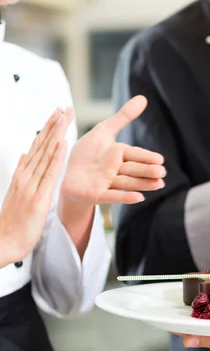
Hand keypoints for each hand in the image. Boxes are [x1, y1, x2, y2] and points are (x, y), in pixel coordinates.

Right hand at [0, 108, 68, 266]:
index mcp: (22, 175)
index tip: (56, 115)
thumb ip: (23, 174)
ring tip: (63, 118)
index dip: (47, 130)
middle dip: (53, 126)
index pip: (37, 147)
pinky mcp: (37, 197)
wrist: (2, 242)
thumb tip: (25, 155)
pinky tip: (61, 144)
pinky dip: (55, 157)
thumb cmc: (13, 222)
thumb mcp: (18, 194)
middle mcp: (25, 176)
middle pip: (41, 145)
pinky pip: (49, 173)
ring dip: (55, 134)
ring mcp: (30, 185)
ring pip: (45, 154)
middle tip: (63, 108)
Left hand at [61, 95, 165, 204]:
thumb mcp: (104, 131)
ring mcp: (107, 183)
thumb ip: (123, 117)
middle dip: (147, 171)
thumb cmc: (87, 152)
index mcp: (118, 155)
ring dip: (143, 184)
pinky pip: (113, 196)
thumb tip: (144, 98)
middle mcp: (115, 170)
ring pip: (128, 183)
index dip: (147, 157)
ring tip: (159, 185)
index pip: (135, 154)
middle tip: (162, 172)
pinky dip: (125, 197)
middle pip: (134, 170)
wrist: (66, 173)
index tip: (160, 159)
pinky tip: (140, 198)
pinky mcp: (97, 195)